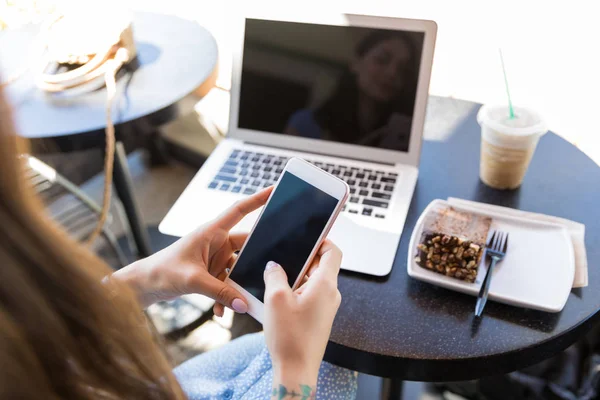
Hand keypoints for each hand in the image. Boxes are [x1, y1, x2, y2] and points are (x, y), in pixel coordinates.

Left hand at [112, 187, 272, 312]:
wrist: (143, 286)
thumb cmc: (161, 272)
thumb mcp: (192, 280)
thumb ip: (220, 292)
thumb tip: (243, 304)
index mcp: (210, 232)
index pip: (238, 210)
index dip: (257, 199)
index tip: (275, 190)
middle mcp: (215, 242)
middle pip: (246, 245)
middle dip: (257, 258)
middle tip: (270, 268)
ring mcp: (214, 258)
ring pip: (238, 268)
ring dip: (239, 285)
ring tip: (241, 300)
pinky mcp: (211, 273)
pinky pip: (228, 283)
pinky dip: (227, 296)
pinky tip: (220, 310)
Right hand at [263, 240, 341, 386]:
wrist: (296, 370)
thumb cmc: (290, 338)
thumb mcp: (275, 299)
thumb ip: (275, 275)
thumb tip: (274, 265)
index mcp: (326, 284)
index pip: (333, 252)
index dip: (322, 240)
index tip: (307, 237)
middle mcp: (330, 294)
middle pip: (321, 266)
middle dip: (301, 261)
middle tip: (282, 260)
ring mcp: (326, 307)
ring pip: (313, 282)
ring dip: (296, 278)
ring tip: (276, 282)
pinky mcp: (319, 318)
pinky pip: (309, 296)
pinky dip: (296, 292)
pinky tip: (279, 299)